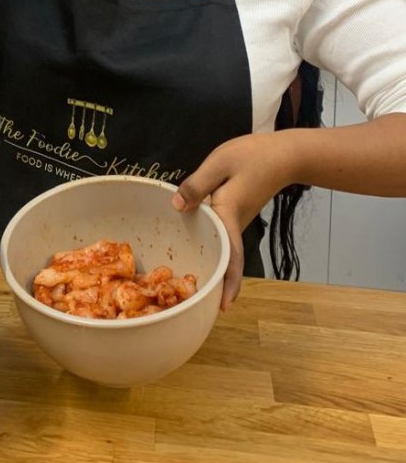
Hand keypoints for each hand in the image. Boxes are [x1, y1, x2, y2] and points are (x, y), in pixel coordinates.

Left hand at [172, 133, 291, 308]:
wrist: (284, 154)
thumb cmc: (253, 157)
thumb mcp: (220, 164)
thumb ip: (198, 184)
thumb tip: (177, 207)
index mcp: (229, 214)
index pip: (230, 256)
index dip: (229, 282)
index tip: (224, 307)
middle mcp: (235, 224)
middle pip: (226, 259)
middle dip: (216, 282)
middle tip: (197, 302)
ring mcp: (238, 220)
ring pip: (223, 247)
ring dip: (213, 263)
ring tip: (190, 278)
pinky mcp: (236, 213)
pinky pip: (222, 234)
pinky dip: (211, 243)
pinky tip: (194, 238)